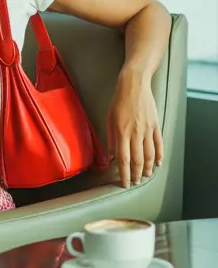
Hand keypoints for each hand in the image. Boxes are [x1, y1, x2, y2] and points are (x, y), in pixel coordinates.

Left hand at [107, 66, 163, 187]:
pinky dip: (159, 155)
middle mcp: (135, 133)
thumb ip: (110, 139)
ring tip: (146, 176)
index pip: (123, 159)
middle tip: (135, 182)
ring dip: (148, 168)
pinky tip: (158, 163)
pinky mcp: (155, 125)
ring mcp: (147, 129)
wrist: (134, 84)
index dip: (124, 174)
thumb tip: (110, 157)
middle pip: (138, 160)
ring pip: (150, 154)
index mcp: (121, 133)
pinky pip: (159, 144)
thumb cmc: (119, 101)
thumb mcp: (109, 120)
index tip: (124, 183)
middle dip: (137, 174)